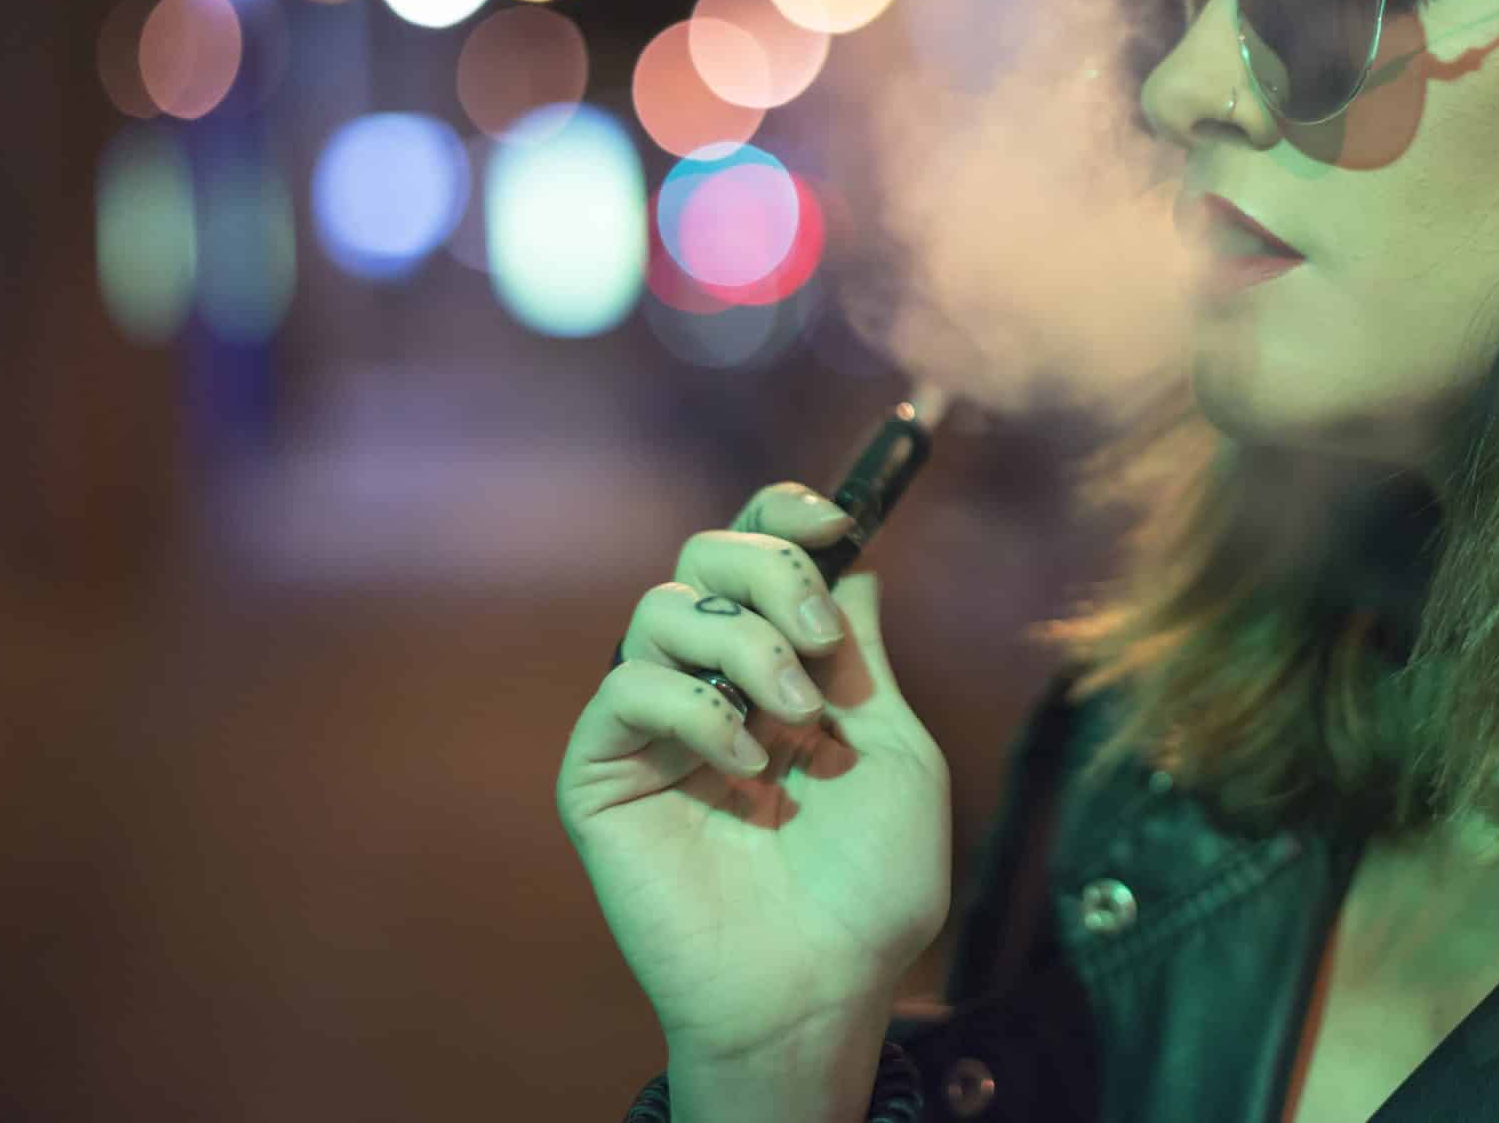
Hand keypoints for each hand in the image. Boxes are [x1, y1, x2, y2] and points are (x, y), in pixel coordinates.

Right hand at [555, 483, 950, 1062]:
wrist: (824, 984)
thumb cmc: (871, 885)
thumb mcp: (896, 750)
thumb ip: (865, 655)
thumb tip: (857, 565)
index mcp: (777, 664)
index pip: (756, 549)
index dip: (785, 514)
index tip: (837, 522)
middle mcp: (709, 680)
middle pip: (703, 554)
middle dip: (771, 571)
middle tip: (820, 644)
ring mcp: (652, 726)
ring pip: (662, 608)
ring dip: (743, 642)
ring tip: (792, 720)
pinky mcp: (602, 775)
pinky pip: (624, 690)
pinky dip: (694, 708)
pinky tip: (746, 767)